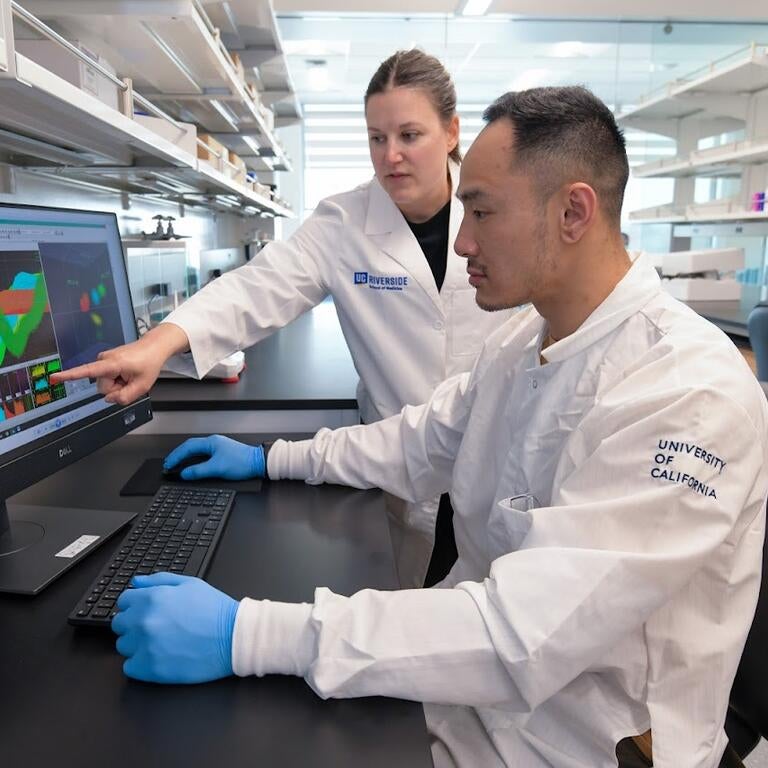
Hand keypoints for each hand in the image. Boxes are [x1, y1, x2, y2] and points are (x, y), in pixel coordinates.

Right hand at [50, 323, 188, 405]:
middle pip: (103, 388)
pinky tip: (127, 373)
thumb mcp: (142, 386)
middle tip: (131, 380)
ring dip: (118, 385)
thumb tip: (108, 399)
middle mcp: (104, 359)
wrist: (153, 348)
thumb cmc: (149, 364)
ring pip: (105, 384)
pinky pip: (107, 378)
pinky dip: (117, 380)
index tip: (54, 378)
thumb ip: (124, 397)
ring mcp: (104, 359)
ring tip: (130, 375)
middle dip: (117, 389)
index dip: (69, 376)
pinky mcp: (105, 361)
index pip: (87, 371)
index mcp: (112, 364)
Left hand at [112, 573, 238, 683]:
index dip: (135, 605)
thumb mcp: (190, 583)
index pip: (123, 601)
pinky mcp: (149, 669)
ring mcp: (145, 646)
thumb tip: (136, 582)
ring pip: (124, 646)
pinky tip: (160, 657)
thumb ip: (159, 580)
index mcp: (152, 598)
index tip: (145, 611)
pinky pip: (129, 667)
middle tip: (156, 627)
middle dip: (134, 624)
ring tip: (161, 643)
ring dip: (137, 645)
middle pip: (119, 624)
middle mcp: (143, 621)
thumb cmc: (214, 610)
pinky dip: (141, 664)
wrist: (233, 637)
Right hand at [164, 435, 265, 480]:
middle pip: (191, 447)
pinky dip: (195, 460)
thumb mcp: (217, 468)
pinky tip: (193, 466)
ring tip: (177, 465)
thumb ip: (198, 471)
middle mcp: (214, 443)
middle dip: (178, 455)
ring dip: (186, 457)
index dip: (176, 456)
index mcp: (211, 442)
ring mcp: (219, 447)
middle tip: (169, 464)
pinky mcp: (223, 453)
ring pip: (197, 451)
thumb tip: (184, 473)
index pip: (188, 447)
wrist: (259, 463)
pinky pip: (203, 455)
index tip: (168, 464)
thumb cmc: (242, 463)